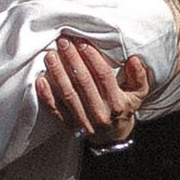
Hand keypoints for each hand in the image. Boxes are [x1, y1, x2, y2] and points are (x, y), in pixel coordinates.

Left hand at [35, 33, 150, 146]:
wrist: (113, 138)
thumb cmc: (124, 108)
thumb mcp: (138, 94)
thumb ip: (139, 77)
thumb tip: (134, 60)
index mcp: (117, 103)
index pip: (103, 76)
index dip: (92, 57)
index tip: (82, 42)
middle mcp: (100, 113)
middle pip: (83, 82)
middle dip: (72, 60)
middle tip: (63, 42)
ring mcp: (84, 122)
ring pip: (68, 94)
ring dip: (58, 73)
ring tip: (50, 56)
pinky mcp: (70, 127)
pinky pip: (56, 111)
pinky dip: (47, 96)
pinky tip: (40, 80)